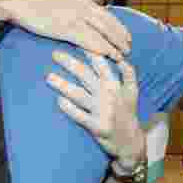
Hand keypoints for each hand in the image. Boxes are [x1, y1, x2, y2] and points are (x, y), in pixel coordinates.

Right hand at [0, 0, 130, 59]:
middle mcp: (80, 5)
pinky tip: (107, 55)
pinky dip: (99, 48)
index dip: (116, 24)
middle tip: (129, 46)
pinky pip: (87, 39)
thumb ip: (73, 3)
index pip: (103, 12)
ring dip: (113, 44)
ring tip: (122, 54)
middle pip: (106, 21)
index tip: (125, 33)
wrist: (18, 2)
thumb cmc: (34, 2)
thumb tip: (84, 10)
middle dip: (119, 35)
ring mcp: (73, 16)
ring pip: (100, 31)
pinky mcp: (64, 28)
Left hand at [46, 51, 144, 168]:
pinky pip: (80, 116)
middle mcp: (109, 95)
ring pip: (79, 94)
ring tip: (49, 77)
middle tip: (54, 53)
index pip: (101, 63)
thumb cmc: (128, 113)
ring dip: (63, 85)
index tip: (74, 38)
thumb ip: (128, 72)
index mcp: (116, 84)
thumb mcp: (133, 91)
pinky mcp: (97, 127)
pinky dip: (69, 108)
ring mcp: (102, 111)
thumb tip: (120, 55)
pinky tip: (58, 101)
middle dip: (70, 62)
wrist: (131, 143)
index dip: (88, 50)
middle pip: (86, 75)